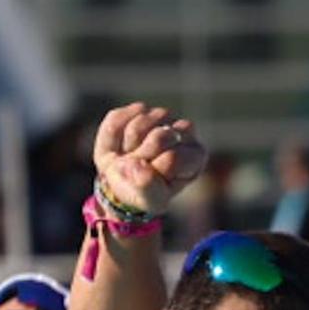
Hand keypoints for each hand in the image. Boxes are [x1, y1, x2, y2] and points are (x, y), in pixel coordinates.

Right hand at [93, 103, 206, 217]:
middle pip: (158, 138)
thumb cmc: (146, 191)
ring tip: (130, 157)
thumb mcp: (150, 199)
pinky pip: (117, 120)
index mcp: (195, 156)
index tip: (152, 179)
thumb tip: (135, 164)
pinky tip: (121, 146)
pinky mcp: (137, 109)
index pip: (173, 158)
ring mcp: (161, 116)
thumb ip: (147, 187)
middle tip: (139, 168)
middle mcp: (184, 131)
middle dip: (141, 158)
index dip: (155, 170)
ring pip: (137, 126)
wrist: (124, 182)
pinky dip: (113, 138)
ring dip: (127, 148)